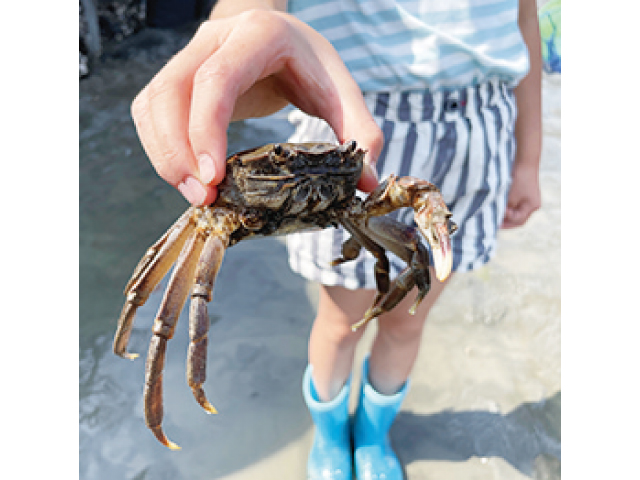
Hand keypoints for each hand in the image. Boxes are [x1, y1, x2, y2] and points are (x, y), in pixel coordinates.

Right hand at [131, 9, 381, 204]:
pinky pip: (150, 111)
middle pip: (172, 91)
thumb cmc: (310, 64)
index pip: (216, 79)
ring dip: (165, 154)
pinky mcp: (176, 76)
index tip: (213, 177)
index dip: (207, 129)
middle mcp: (214, 40)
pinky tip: (186, 176)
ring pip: (153, 103)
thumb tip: (366, 183)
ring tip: (195, 195)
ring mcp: (189, 55)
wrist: (281, 35)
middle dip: (179, 151)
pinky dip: (160, 147)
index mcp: (257, 36)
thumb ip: (360, 132)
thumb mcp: (342, 91)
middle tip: (202, 197)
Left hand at [501, 162, 540, 228]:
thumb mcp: (510, 197)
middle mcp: (533, 205)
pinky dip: (509, 208)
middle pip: (519, 219)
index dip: (506, 221)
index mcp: (532, 206)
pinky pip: (517, 205)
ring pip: (518, 212)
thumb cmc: (519, 179)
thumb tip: (499, 217)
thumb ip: (506, 209)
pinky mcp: (526, 194)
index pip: (518, 220)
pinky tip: (500, 207)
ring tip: (496, 216)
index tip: (495, 219)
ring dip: (507, 215)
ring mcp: (530, 199)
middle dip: (507, 222)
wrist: (525, 161)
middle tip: (494, 223)